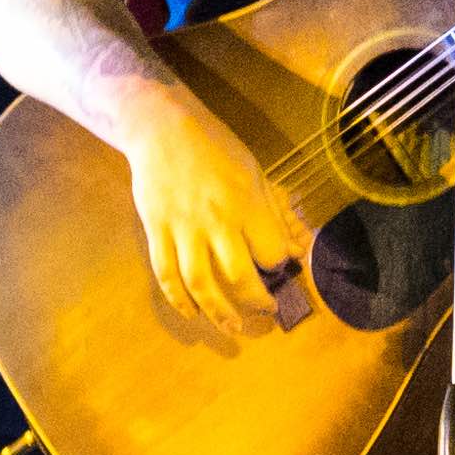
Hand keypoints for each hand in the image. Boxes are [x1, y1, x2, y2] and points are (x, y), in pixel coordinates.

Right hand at [118, 89, 318, 349]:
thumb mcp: (253, 170)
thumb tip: (297, 247)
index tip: (278, 267)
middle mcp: (216, 220)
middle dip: (257, 301)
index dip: (279, 266)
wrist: (161, 126)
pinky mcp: (156, 230)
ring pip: (201, 284)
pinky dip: (179, 300)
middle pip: (240, 277)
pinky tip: (192, 313)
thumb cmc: (214, 146)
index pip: (271, 253)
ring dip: (219, 313)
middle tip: (266, 311)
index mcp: (246, 202)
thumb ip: (273, 211)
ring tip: (233, 327)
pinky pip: (166, 274)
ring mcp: (182, 228)